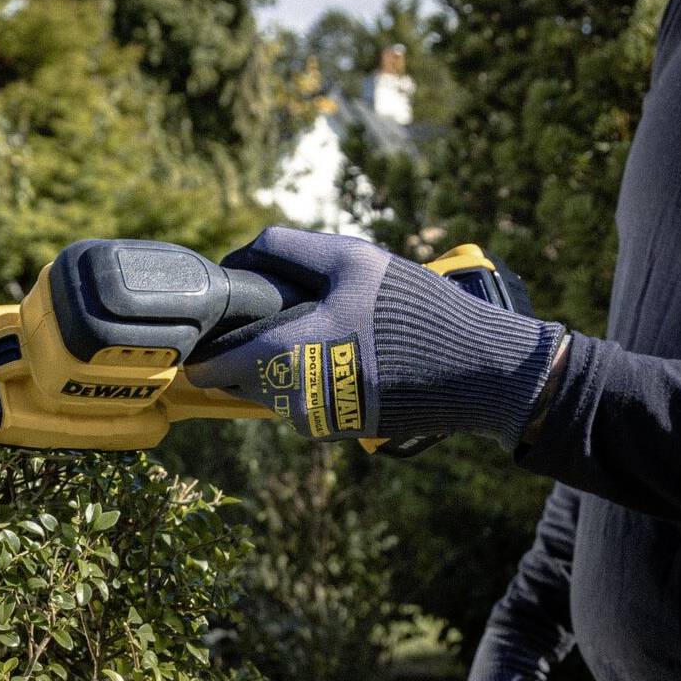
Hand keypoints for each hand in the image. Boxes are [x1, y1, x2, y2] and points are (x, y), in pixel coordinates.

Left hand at [186, 227, 565, 450]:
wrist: (477, 367)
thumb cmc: (412, 307)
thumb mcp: (352, 259)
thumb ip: (285, 250)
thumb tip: (236, 259)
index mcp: (286, 356)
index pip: (211, 368)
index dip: (203, 348)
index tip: (212, 326)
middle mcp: (292, 399)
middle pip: (237, 378)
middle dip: (244, 350)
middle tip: (275, 317)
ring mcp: (315, 421)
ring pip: (269, 391)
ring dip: (277, 365)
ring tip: (320, 331)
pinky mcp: (338, 430)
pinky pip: (301, 402)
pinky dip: (307, 380)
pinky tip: (343, 354)